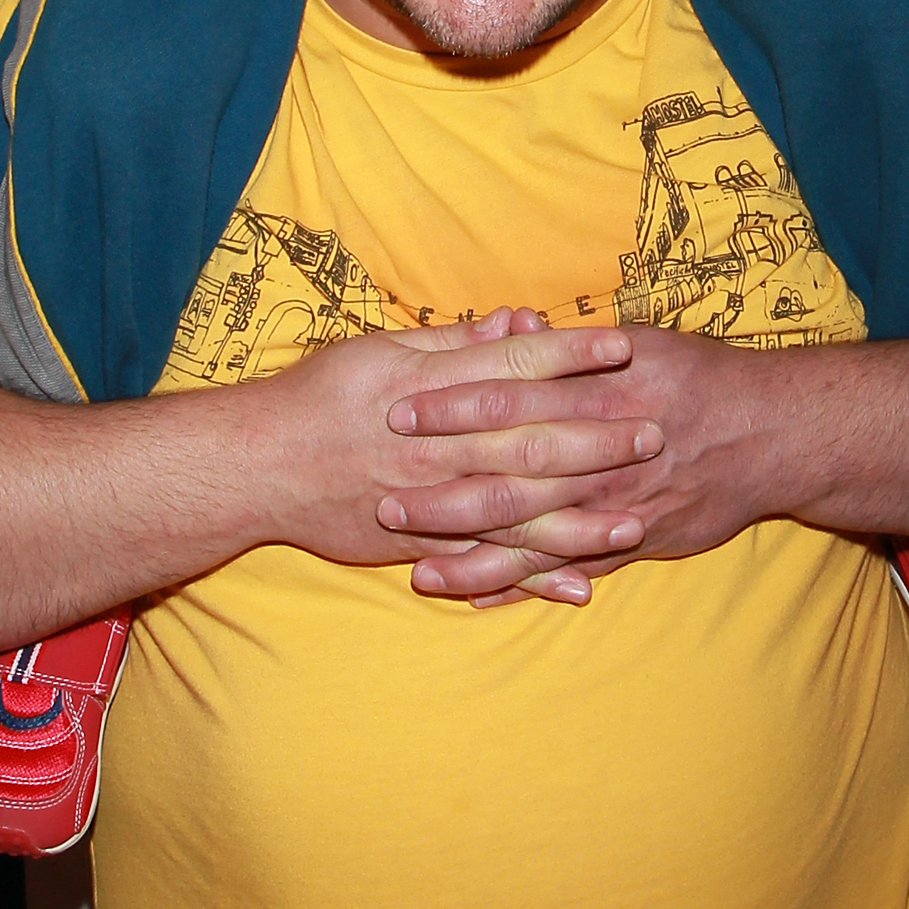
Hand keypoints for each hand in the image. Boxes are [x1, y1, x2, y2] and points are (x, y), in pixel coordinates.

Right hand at [244, 309, 660, 581]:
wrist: (255, 466)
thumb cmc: (319, 397)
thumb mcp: (382, 351)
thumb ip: (456, 344)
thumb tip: (518, 322)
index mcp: (431, 392)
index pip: (513, 369)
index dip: (569, 357)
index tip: (621, 348)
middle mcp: (437, 449)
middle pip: (529, 443)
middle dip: (595, 439)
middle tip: (654, 433)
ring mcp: (430, 503)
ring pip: (516, 515)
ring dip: (579, 520)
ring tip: (635, 521)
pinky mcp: (418, 545)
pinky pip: (484, 565)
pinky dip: (531, 577)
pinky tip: (577, 587)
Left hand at [378, 322, 776, 602]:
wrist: (772, 431)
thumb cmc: (697, 376)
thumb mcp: (637, 342)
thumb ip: (566, 347)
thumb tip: (508, 327)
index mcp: (593, 392)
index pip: (505, 398)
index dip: (448, 407)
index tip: (396, 412)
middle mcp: (599, 453)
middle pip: (508, 476)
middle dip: (443, 493)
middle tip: (384, 500)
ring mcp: (616, 504)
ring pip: (533, 538)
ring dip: (473, 557)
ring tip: (418, 571)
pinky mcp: (635, 540)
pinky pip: (568, 570)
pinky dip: (526, 587)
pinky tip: (481, 602)